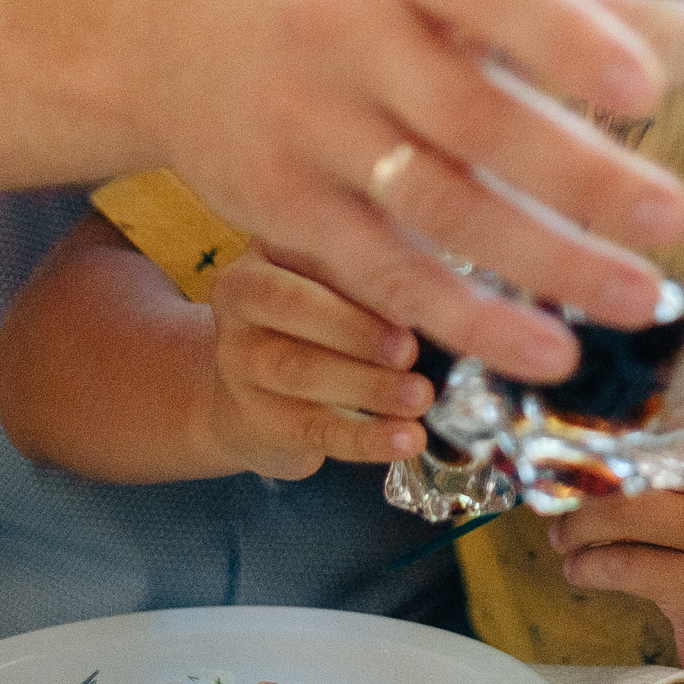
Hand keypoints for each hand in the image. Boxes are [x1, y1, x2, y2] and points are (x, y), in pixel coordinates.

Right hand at [156, 0, 683, 383]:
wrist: (174, 25)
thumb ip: (581, 4)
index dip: (567, 36)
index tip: (648, 86)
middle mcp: (346, 32)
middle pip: (472, 115)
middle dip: (580, 175)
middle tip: (676, 219)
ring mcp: (306, 124)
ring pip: (434, 208)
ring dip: (543, 264)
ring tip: (639, 302)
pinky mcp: (283, 209)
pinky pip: (384, 274)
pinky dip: (466, 318)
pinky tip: (542, 349)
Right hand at [201, 244, 434, 480]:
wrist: (257, 396)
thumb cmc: (323, 320)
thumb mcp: (342, 282)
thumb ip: (379, 277)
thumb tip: (447, 292)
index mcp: (271, 244)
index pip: (312, 247)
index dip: (362, 272)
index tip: (414, 292)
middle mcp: (242, 294)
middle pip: (294, 306)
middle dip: (359, 330)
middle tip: (411, 350)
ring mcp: (236, 356)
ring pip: (299, 370)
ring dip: (367, 386)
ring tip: (420, 397)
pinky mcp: (249, 414)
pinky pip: (309, 426)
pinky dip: (364, 437)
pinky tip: (404, 439)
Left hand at [543, 406, 683, 666]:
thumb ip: (666, 458)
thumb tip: (583, 441)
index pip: (664, 422)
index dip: (610, 434)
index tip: (574, 450)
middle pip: (640, 464)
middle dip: (584, 482)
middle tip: (555, 501)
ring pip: (628, 511)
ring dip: (579, 524)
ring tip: (562, 537)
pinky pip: (624, 565)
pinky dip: (587, 566)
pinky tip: (577, 570)